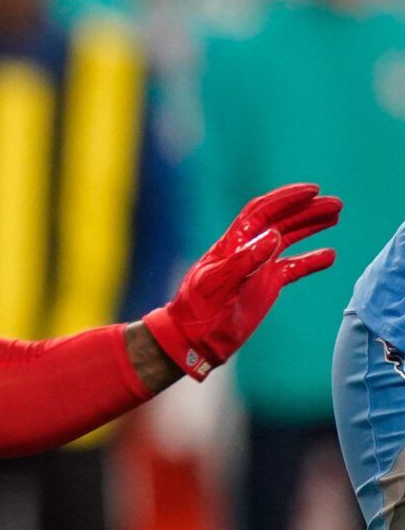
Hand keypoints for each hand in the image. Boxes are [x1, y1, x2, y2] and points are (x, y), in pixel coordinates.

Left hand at [143, 182, 340, 381]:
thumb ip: (244, 260)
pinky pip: (293, 267)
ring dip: (311, 226)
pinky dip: (310, 261)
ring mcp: (258, 266)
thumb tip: (273, 235)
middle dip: (306, 209)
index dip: (286, 198)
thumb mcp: (216, 283)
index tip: (312, 190)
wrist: (194, 339)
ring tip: (335, 215)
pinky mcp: (266, 284)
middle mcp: (247, 250)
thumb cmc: (198, 310)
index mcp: (232, 244)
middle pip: (280, 221)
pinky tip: (329, 255)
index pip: (261, 211)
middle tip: (335, 203)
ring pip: (289, 238)